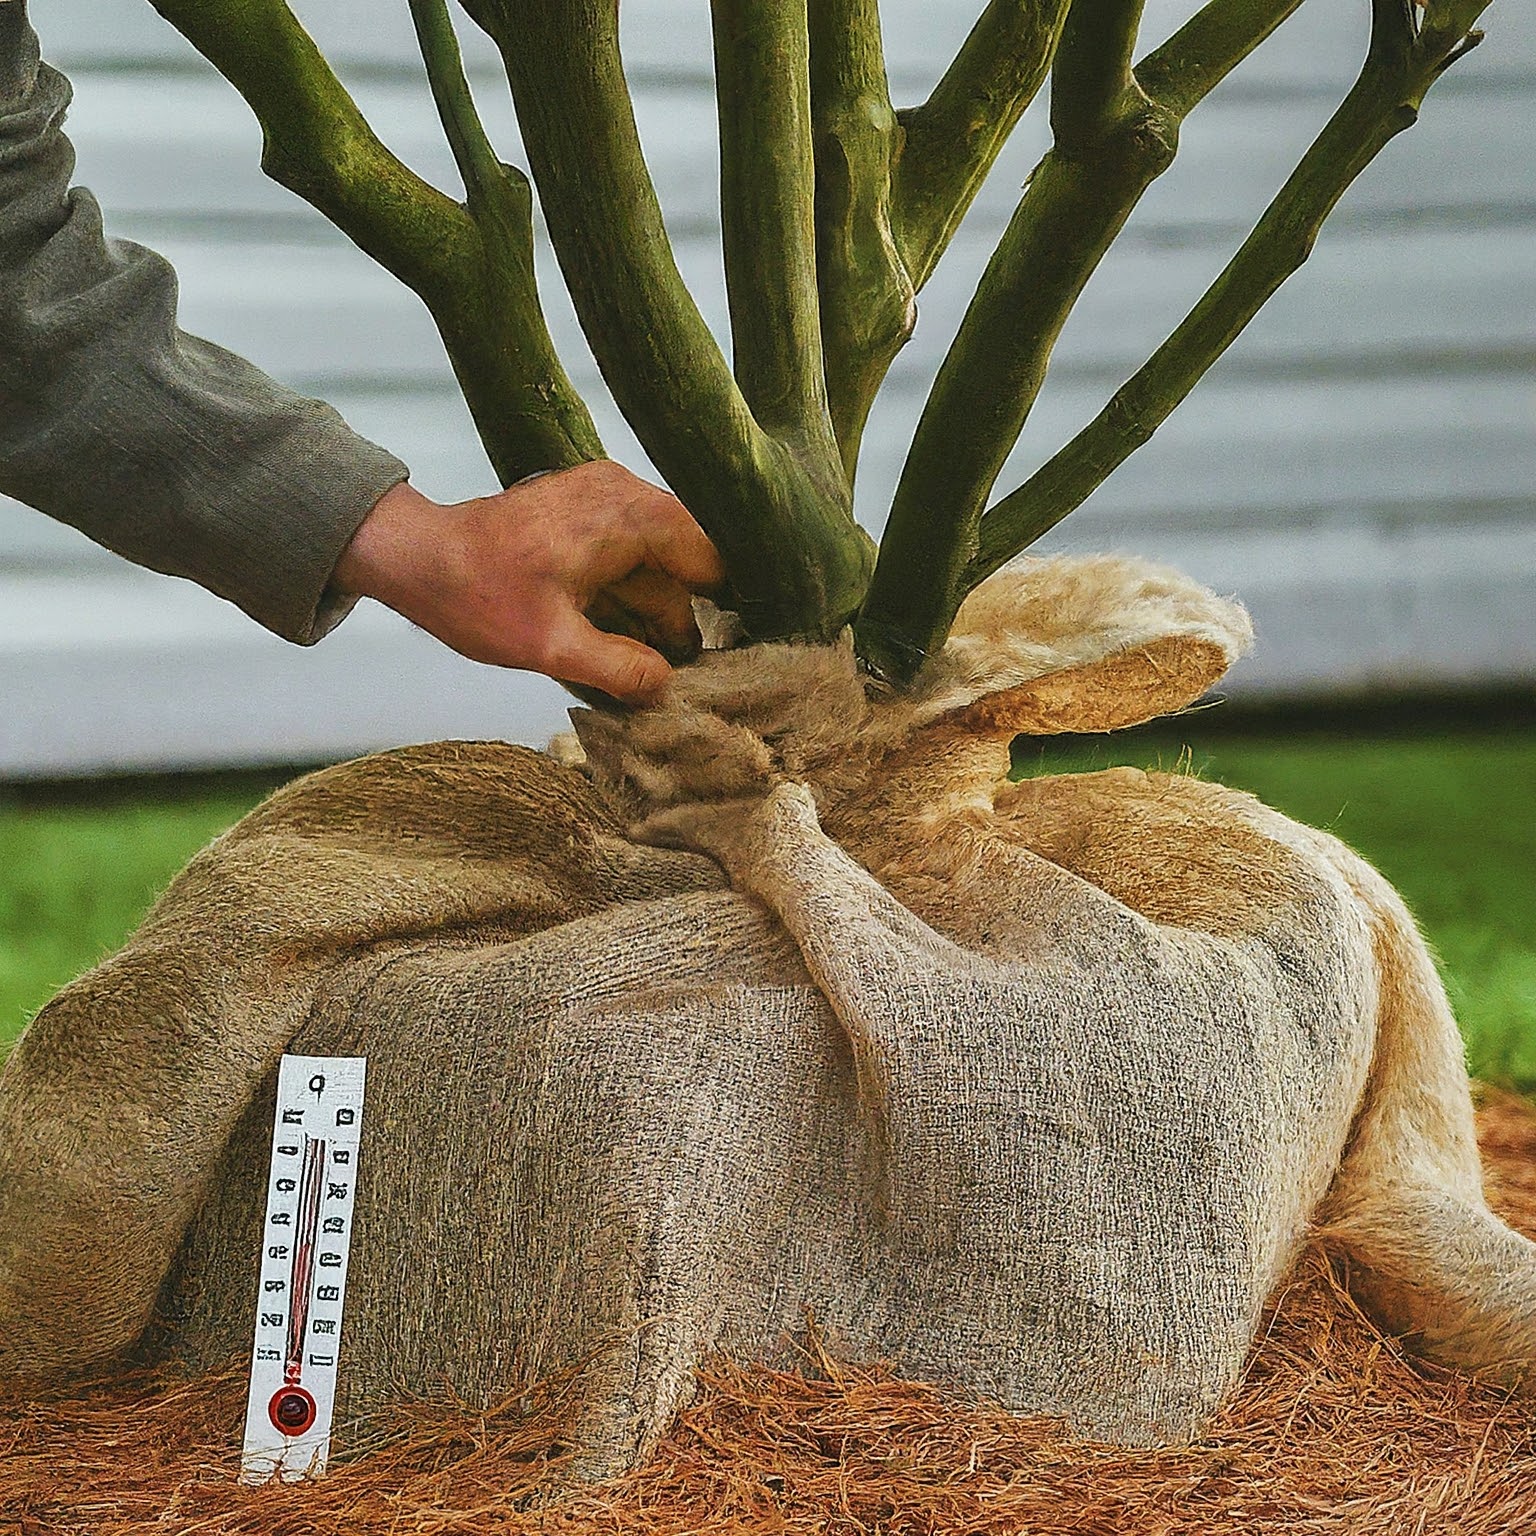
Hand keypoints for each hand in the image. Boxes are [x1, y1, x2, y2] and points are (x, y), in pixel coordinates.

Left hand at [333, 461, 724, 704]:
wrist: (416, 558)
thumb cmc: (476, 595)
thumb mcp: (552, 648)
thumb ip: (620, 669)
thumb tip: (668, 687)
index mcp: (625, 515)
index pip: (708, 558)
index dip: (720, 607)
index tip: (724, 654)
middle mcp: (623, 492)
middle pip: (685, 561)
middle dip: (681, 616)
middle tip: (675, 673)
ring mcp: (604, 495)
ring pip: (658, 560)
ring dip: (653, 610)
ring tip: (641, 663)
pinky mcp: (586, 507)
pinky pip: (630, 552)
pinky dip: (629, 592)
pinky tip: (615, 636)